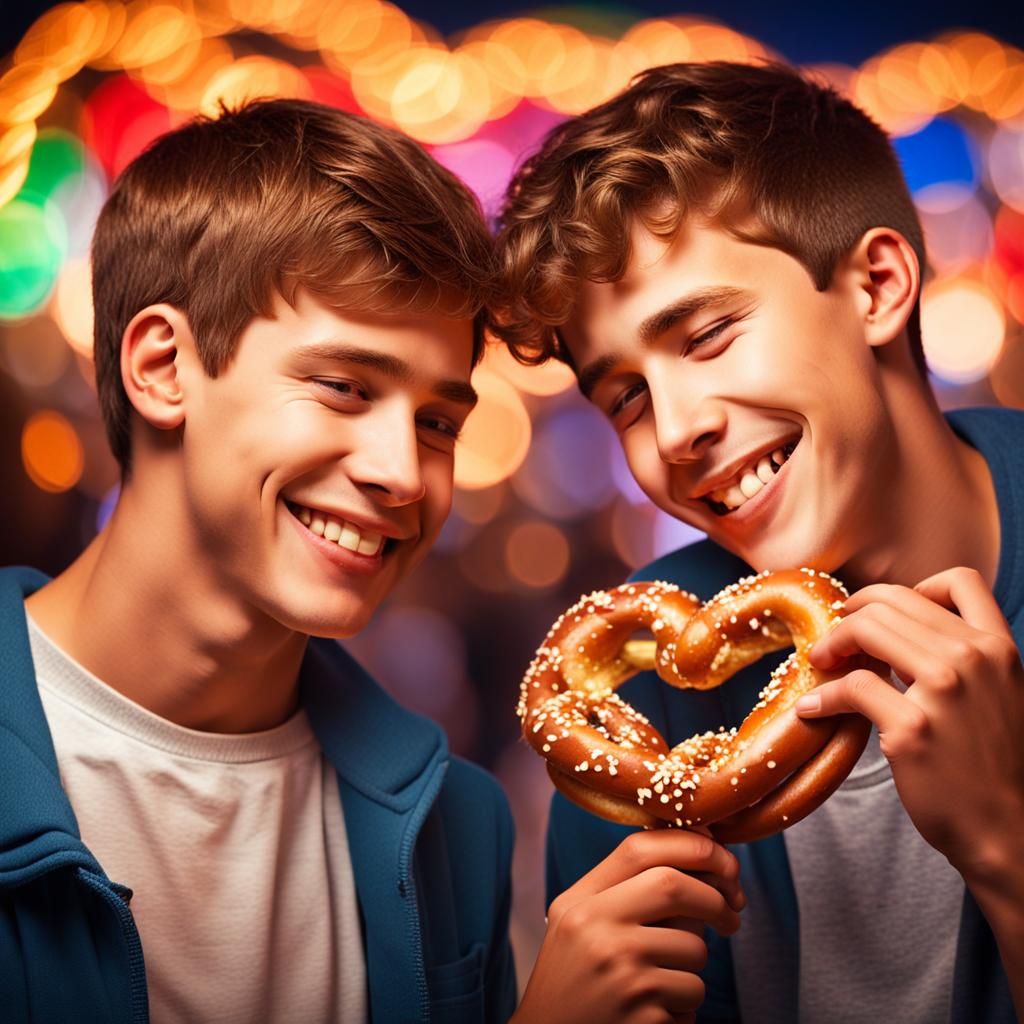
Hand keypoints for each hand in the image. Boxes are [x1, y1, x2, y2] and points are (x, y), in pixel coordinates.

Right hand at [512, 829, 743, 1023]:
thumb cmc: (576, 982)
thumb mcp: (583, 925)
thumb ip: (629, 892)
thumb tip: (706, 858)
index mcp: (580, 903)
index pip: (639, 849)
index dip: (691, 846)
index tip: (722, 861)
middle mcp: (596, 930)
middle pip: (674, 885)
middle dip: (715, 898)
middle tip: (730, 916)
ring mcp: (620, 972)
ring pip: (694, 949)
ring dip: (694, 966)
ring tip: (662, 982)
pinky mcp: (643, 1014)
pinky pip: (692, 995)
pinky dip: (685, 1005)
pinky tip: (655, 1012)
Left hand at [796, 567, 1023, 881]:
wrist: (1010, 832)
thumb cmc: (995, 767)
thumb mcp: (1002, 696)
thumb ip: (966, 662)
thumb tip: (901, 639)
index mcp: (999, 648)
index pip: (960, 580)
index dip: (910, 587)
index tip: (881, 613)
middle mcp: (975, 659)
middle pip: (892, 601)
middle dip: (852, 613)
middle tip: (832, 637)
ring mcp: (944, 691)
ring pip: (866, 629)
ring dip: (832, 644)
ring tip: (819, 664)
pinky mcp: (912, 728)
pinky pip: (849, 687)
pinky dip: (822, 696)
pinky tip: (813, 709)